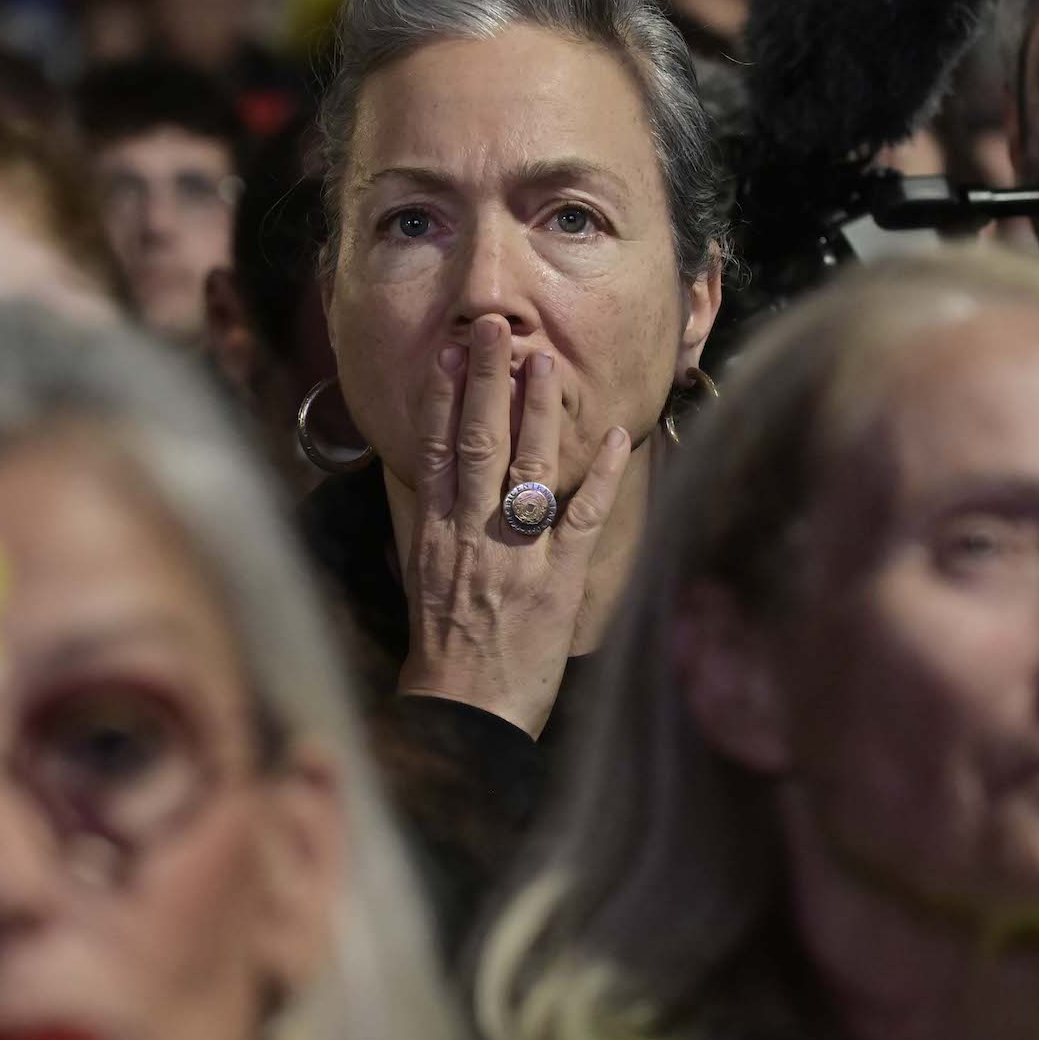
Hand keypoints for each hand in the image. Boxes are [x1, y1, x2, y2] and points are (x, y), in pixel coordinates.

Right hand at [398, 314, 631, 736]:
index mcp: (432, 533)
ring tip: (547, 361)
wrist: (464, 711)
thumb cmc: (442, 650)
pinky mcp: (556, 580)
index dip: (441, 396)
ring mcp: (514, 554)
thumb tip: (433, 479)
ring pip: (525, 466)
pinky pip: (581, 518)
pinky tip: (616, 437)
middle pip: (476, 441)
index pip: (433, 449)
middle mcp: (469, 533)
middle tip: (494, 327)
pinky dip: (602, 477)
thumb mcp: (422, 579)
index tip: (450, 353)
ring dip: (538, 411)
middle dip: (486, 380)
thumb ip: (431, 526)